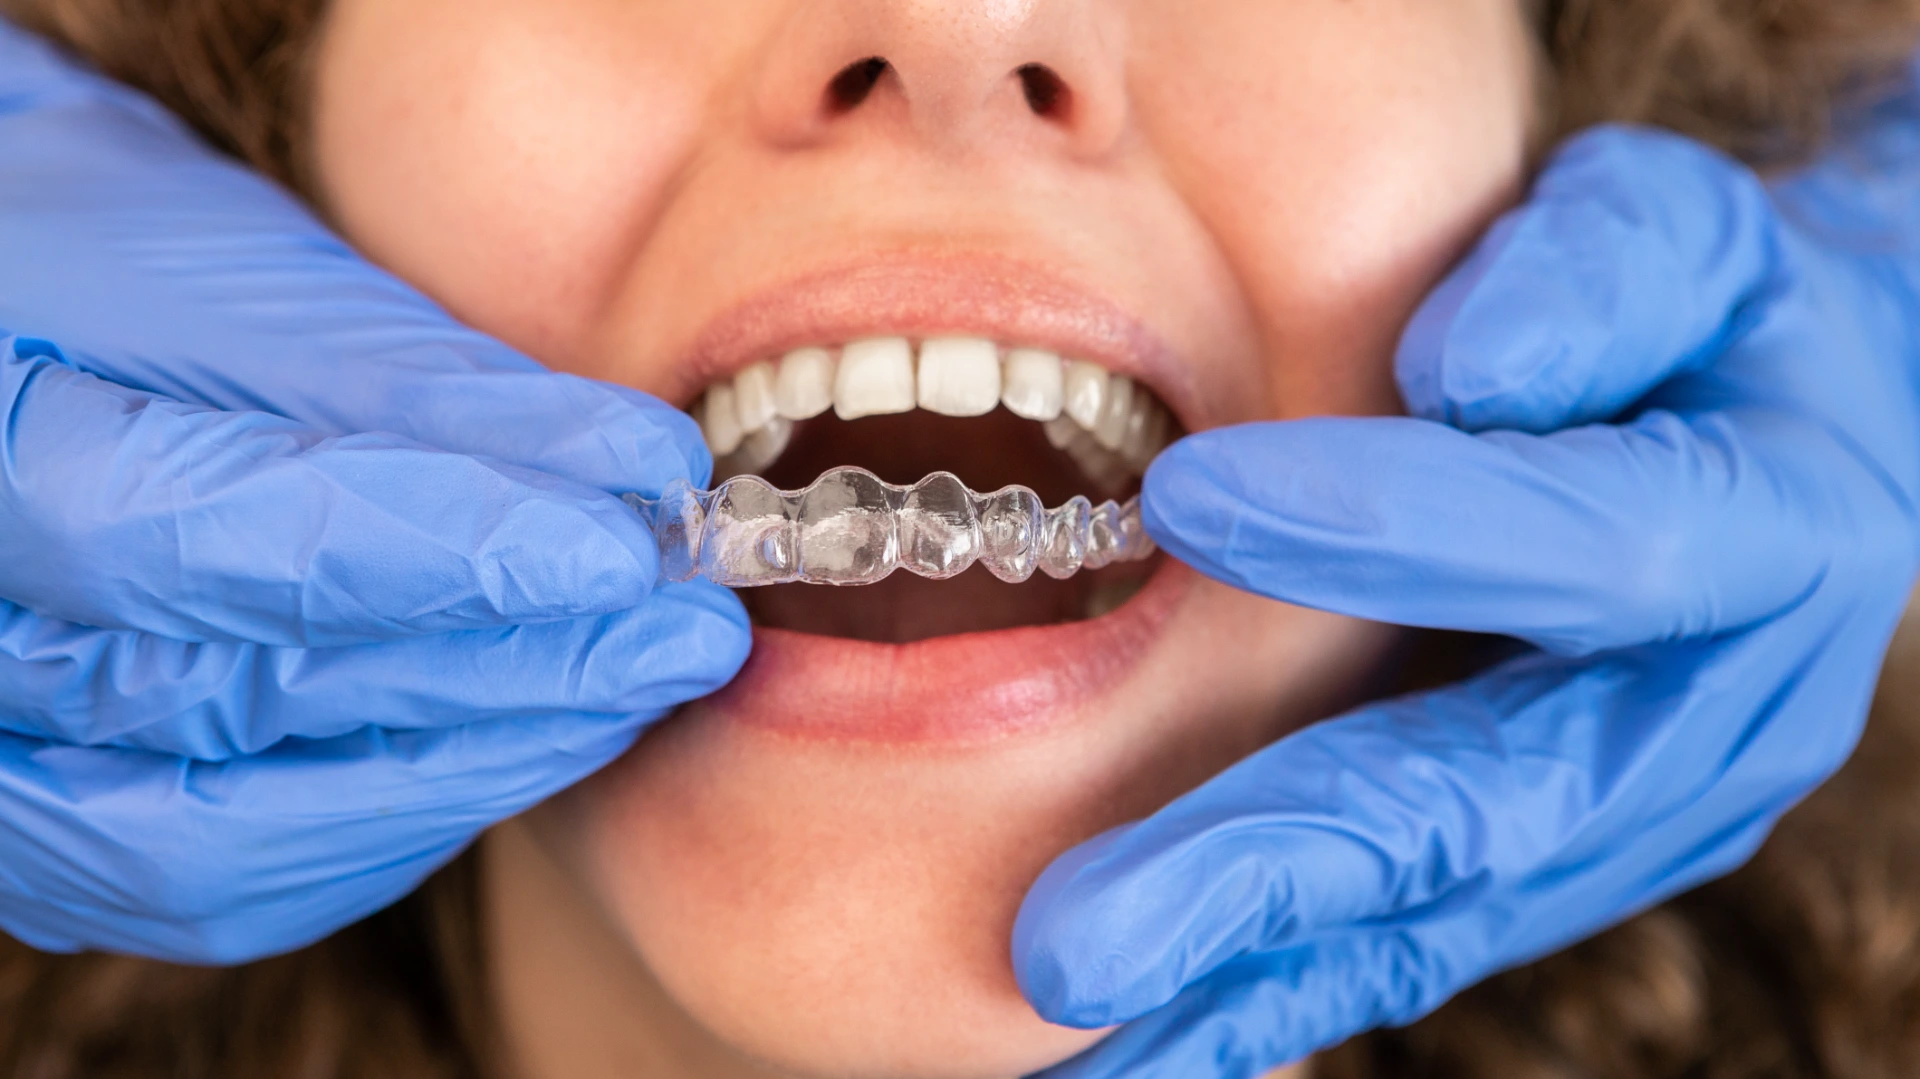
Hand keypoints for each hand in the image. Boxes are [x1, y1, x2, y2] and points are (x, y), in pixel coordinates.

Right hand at [0, 24, 749, 960]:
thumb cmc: (78, 267)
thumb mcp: (225, 272)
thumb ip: (417, 388)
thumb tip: (638, 474)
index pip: (223, 542)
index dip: (448, 556)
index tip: (626, 544)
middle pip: (246, 709)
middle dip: (501, 676)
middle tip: (682, 629)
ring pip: (236, 837)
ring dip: (471, 764)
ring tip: (630, 688)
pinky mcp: (51, 822)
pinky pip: (225, 877)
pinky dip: (398, 814)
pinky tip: (526, 745)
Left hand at [1014, 102, 1919, 1076]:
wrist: (1796, 448)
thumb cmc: (1703, 322)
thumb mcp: (1683, 240)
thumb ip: (1599, 280)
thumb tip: (1464, 371)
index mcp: (1768, 536)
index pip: (1587, 545)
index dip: (1399, 522)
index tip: (1190, 494)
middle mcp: (1708, 722)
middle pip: (1482, 808)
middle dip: (1271, 863)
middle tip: (1072, 939)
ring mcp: (1628, 823)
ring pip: (1431, 918)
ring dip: (1241, 979)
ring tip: (1071, 1028)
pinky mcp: (1550, 869)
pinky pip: (1406, 943)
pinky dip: (1266, 995)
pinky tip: (1133, 1043)